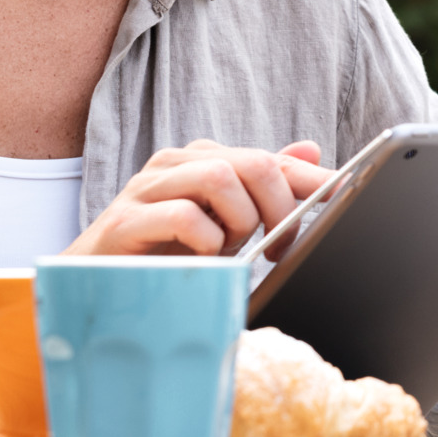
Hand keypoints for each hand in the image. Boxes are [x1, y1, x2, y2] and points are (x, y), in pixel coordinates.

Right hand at [69, 139, 331, 256]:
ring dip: (241, 221)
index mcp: (202, 160)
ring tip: (232, 249)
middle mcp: (175, 164)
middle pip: (250, 163)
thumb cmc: (167, 254)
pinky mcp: (125, 221)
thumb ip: (264, 188)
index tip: (338, 194)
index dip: (309, 179)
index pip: (268, 158)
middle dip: (278, 207)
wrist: (99, 286)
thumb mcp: (226, 225)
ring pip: (219, 178)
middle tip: (278, 246)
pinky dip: (207, 240)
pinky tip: (203, 257)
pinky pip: (183, 216)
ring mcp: (146, 188)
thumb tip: (311, 150)